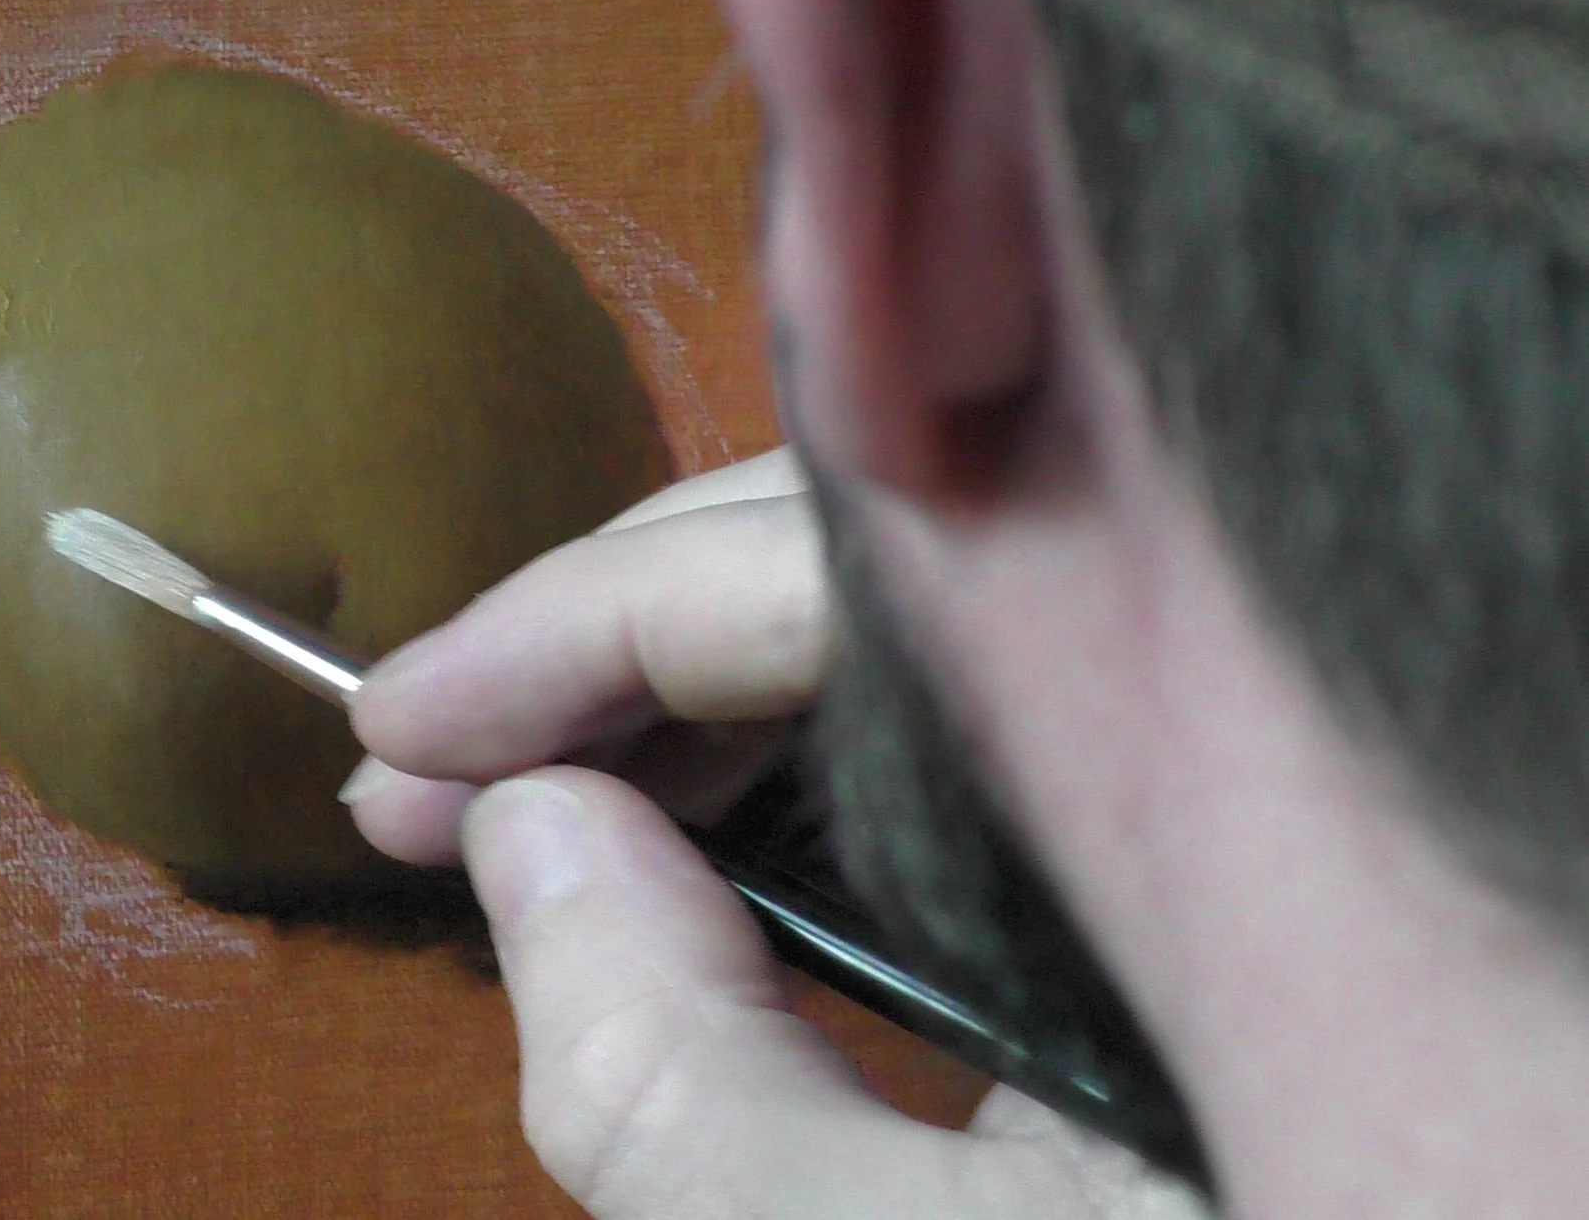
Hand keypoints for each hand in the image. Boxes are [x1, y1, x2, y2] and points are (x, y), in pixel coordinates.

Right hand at [342, 449, 1210, 1217]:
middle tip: (439, 767)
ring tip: (540, 807)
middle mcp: (1250, 741)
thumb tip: (525, 836)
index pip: (840, 579)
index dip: (583, 618)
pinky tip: (709, 844)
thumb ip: (675, 1085)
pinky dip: (828, 776)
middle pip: (882, 567)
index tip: (400, 718)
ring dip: (709, 708)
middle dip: (622, 653)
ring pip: (933, 644)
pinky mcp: (1244, 859)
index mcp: (1210, 801)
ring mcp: (1252, 793)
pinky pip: (999, 746)